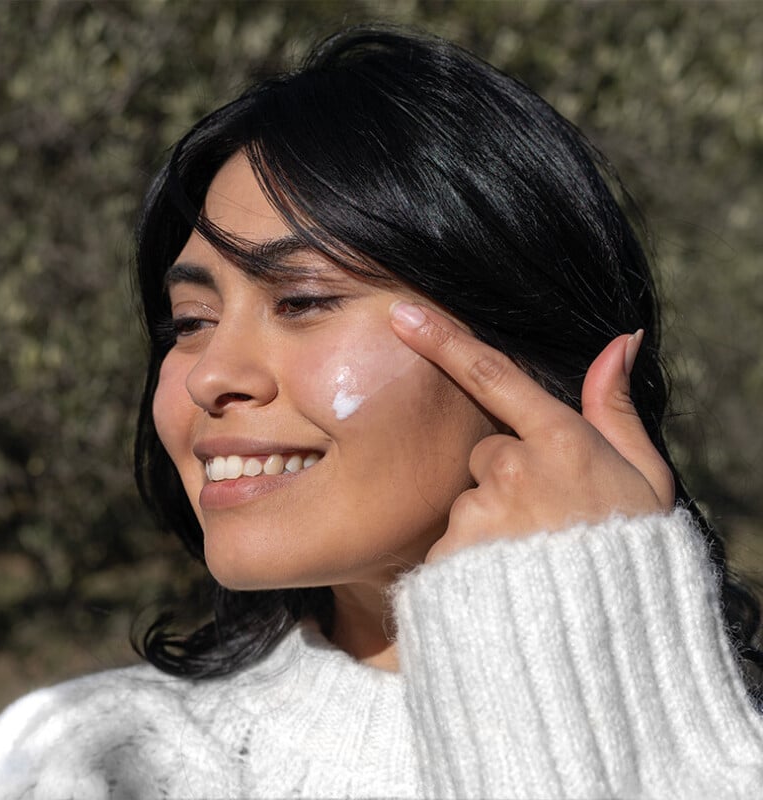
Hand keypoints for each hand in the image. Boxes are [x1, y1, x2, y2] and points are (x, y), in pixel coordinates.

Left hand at [389, 302, 675, 562]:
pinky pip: (451, 541)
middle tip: (540, 517)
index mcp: (560, 440)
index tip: (402, 315)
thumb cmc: (630, 553)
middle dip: (503, 477)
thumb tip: (621, 341)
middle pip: (483, 452)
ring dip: (489, 519)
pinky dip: (469, 555)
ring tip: (524, 555)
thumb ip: (617, 409)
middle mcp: (514, 469)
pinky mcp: (453, 553)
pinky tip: (501, 577)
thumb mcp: (644, 477)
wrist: (603, 641)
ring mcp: (481, 512)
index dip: (444, 340)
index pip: (492, 375)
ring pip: (468, 499)